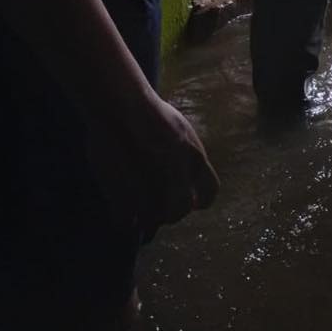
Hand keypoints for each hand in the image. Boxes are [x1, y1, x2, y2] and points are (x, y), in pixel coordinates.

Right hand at [88, 93, 218, 231]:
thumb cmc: (150, 114)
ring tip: (139, 214)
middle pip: (180, 211)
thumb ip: (188, 154)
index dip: (200, 200)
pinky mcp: (123, 193)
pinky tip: (123, 215)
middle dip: (171, 213)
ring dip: (146, 220)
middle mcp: (177, 176)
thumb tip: (189, 176)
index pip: (210, 192)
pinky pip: (127, 222)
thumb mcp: (181, 130)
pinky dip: (126, 222)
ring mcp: (150, 187)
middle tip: (159, 210)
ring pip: (153, 221)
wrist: (121, 108)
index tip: (190, 202)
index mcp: (194, 158)